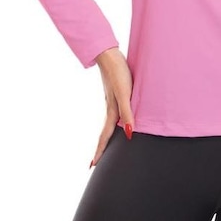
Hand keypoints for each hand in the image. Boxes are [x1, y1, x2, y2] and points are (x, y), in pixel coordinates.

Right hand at [89, 47, 134, 167]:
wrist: (109, 54)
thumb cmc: (118, 73)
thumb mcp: (124, 93)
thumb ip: (127, 112)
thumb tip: (128, 133)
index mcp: (112, 110)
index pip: (105, 135)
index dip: (101, 150)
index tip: (92, 166)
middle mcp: (110, 107)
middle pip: (105, 131)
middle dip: (101, 146)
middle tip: (96, 161)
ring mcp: (112, 99)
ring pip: (110, 122)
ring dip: (107, 134)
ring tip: (106, 143)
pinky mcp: (115, 91)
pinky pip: (114, 111)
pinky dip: (114, 120)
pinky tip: (118, 117)